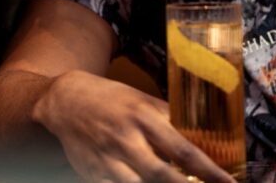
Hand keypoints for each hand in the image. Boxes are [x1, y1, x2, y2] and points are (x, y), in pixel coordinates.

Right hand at [38, 71, 235, 182]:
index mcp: (143, 117)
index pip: (184, 150)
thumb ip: (169, 119)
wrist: (65, 101)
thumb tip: (204, 137)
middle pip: (164, 176)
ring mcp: (108, 159)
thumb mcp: (141, 100)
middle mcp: (126, 139)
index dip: (211, 172)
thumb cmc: (110, 100)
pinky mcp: (93, 174)